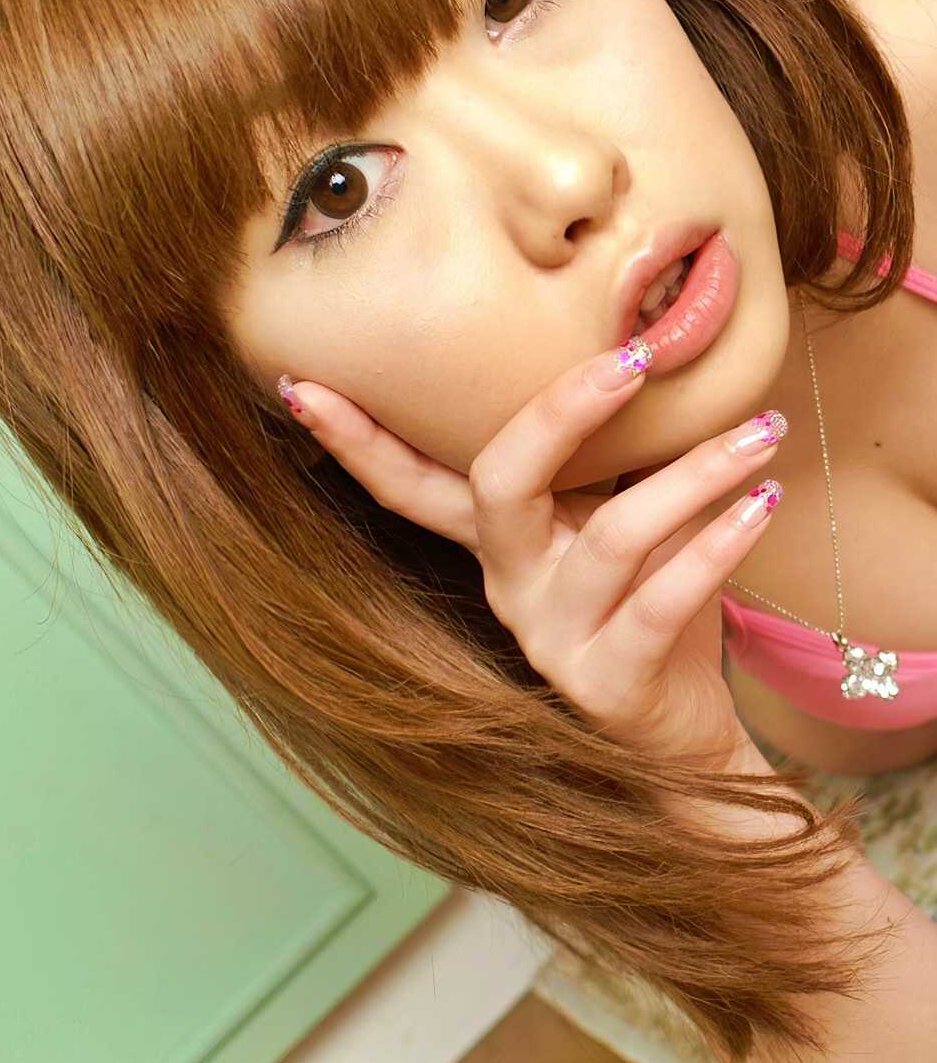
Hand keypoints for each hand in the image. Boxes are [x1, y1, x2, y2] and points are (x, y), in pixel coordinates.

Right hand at [279, 348, 787, 768]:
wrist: (687, 730)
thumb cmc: (651, 600)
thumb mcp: (612, 518)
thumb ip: (603, 456)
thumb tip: (640, 332)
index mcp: (494, 542)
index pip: (405, 484)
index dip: (352, 439)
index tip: (300, 381)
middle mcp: (507, 586)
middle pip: (498, 485)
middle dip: (560, 413)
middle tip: (634, 356)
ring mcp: (553, 639)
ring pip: (610, 537)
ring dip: (692, 476)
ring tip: (761, 433)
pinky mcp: (610, 683)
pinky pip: (663, 601)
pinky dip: (719, 544)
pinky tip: (760, 503)